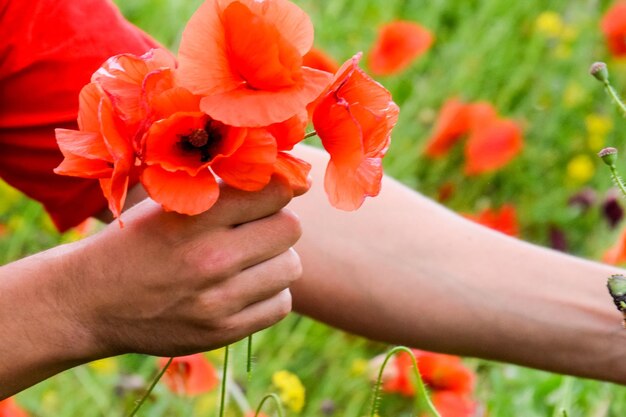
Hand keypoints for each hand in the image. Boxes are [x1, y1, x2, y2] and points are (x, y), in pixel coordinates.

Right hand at [61, 178, 302, 357]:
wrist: (91, 302)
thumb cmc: (136, 242)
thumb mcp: (168, 204)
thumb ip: (221, 190)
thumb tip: (289, 183)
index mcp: (195, 218)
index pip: (274, 192)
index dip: (278, 188)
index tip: (271, 192)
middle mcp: (211, 259)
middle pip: (290, 229)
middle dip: (277, 223)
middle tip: (256, 228)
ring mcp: (218, 301)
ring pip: (291, 267)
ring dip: (276, 260)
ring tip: (248, 260)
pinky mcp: (223, 332)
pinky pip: (280, 304)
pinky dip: (270, 294)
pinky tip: (244, 288)